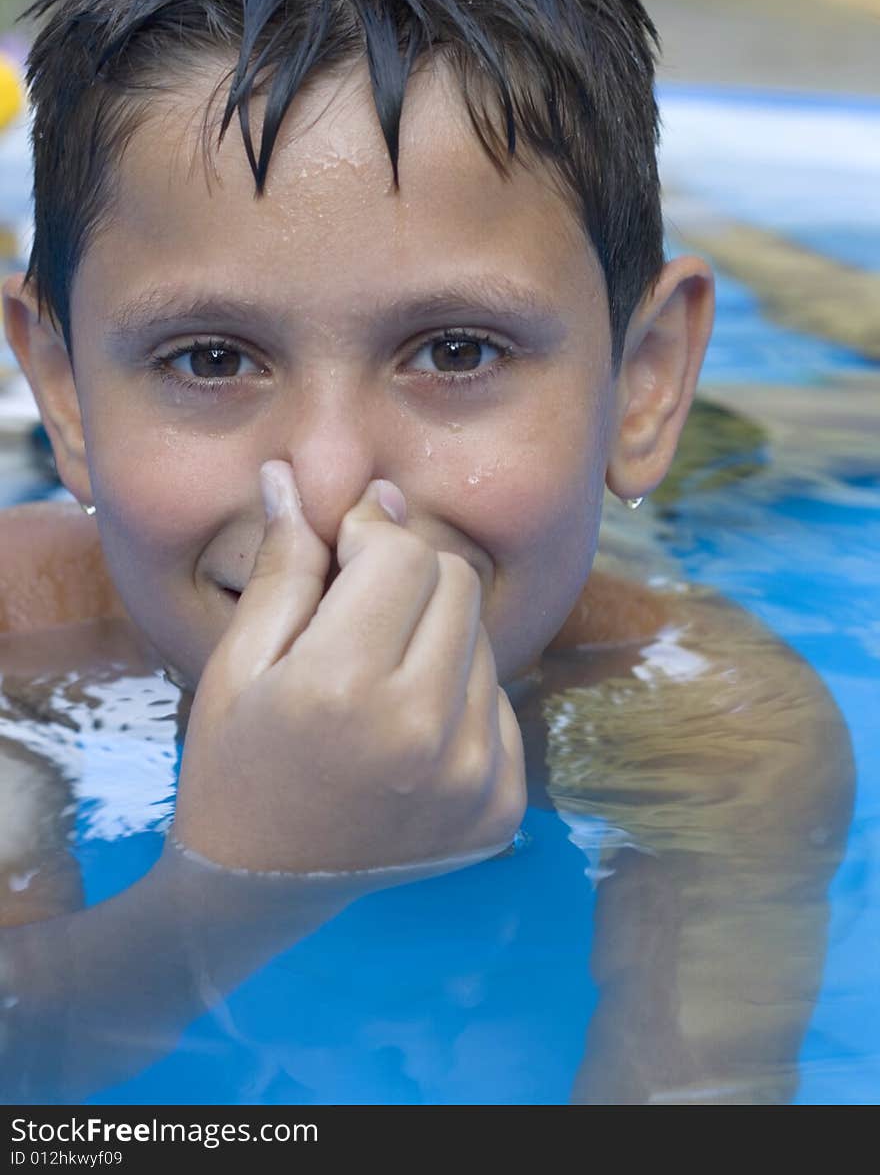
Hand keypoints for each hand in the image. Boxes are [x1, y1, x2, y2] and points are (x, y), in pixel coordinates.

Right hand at [173, 461, 525, 877]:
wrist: (262, 887)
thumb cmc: (234, 764)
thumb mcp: (239, 662)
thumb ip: (282, 566)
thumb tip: (290, 477)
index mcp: (345, 688)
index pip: (404, 553)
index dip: (370, 534)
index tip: (343, 543)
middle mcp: (423, 733)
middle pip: (456, 583)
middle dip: (408, 575)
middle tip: (357, 610)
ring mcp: (471, 777)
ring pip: (482, 638)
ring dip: (435, 635)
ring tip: (376, 676)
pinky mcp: (500, 807)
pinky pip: (499, 702)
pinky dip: (458, 696)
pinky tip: (405, 727)